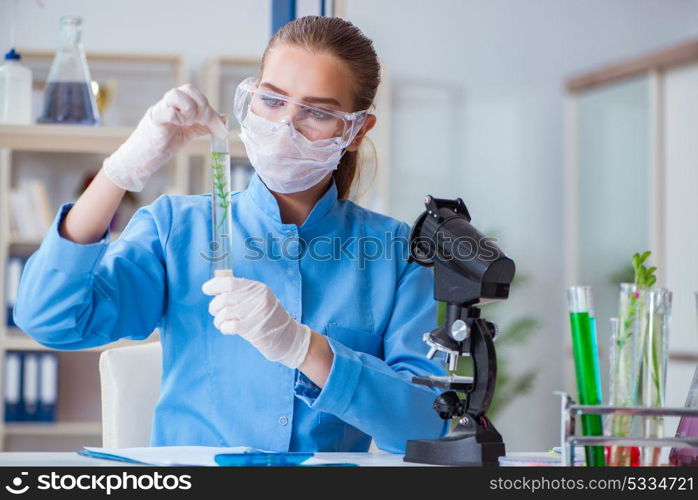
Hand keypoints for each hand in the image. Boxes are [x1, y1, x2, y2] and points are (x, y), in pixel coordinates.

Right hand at [103, 84, 226, 191]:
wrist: (144, 157)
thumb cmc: (164, 143)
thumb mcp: (189, 132)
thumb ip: (204, 125)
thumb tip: (223, 119)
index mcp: (178, 103)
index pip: (197, 94)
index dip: (210, 108)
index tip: (218, 129)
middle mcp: (169, 103)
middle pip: (188, 88)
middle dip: (202, 106)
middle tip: (201, 123)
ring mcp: (160, 109)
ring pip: (175, 94)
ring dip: (190, 110)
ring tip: (189, 124)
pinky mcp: (154, 121)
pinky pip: (167, 111)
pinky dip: (178, 118)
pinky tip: (179, 127)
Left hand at [202, 276, 311, 368]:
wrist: (287, 338)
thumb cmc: (267, 319)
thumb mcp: (258, 300)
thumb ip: (240, 294)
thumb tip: (215, 291)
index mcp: (258, 288)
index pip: (230, 282)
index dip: (214, 285)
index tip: (206, 289)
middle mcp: (258, 298)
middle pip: (224, 298)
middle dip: (214, 307)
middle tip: (215, 313)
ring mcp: (257, 313)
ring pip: (224, 313)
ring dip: (218, 320)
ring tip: (221, 323)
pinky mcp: (255, 329)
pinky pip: (229, 326)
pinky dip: (224, 328)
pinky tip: (227, 329)